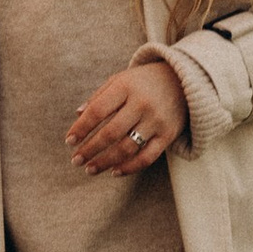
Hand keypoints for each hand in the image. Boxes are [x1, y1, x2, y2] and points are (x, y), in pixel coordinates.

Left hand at [66, 57, 186, 176]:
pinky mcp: (168, 135)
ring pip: (127, 148)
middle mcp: (141, 104)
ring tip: (90, 169)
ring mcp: (156, 121)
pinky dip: (129, 167)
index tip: (69, 141)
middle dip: (90, 149)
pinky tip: (115, 171)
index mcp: (126, 87)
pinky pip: (147, 157)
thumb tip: (77, 115)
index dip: (81, 128)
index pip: (97, 111)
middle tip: (75, 160)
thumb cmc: (144, 81)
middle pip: (110, 132)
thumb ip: (99, 96)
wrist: (183, 80)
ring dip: (105, 162)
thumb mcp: (121, 80)